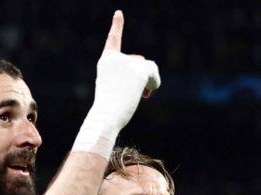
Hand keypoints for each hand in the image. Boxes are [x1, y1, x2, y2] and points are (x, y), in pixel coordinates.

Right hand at [72, 10, 160, 155]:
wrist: (106, 116)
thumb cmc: (109, 108)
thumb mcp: (116, 88)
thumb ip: (129, 75)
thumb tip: (147, 69)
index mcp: (106, 61)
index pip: (113, 40)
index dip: (117, 25)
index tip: (119, 13)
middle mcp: (116, 57)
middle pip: (139, 61)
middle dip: (141, 77)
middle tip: (132, 94)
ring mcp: (127, 62)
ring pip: (148, 67)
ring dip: (148, 82)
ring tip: (138, 95)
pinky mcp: (139, 70)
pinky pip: (154, 73)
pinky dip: (154, 84)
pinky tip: (144, 95)